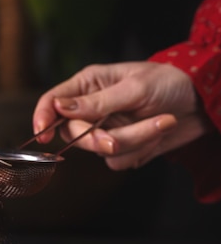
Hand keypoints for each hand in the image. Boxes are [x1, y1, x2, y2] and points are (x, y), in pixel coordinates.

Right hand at [33, 61, 214, 169]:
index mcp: (89, 85)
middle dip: (98, 139)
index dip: (42, 118)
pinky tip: (158, 133)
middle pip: (74, 135)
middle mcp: (93, 109)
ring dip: (134, 141)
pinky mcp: (123, 147)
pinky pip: (119, 161)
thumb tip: (60, 107)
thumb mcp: (133, 87)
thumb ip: (96, 102)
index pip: (53, 102)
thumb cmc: (168, 82)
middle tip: (118, 137)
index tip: (42, 136)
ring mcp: (107, 129)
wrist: (201, 102)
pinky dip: (141, 150)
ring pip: (101, 151)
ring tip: (162, 122)